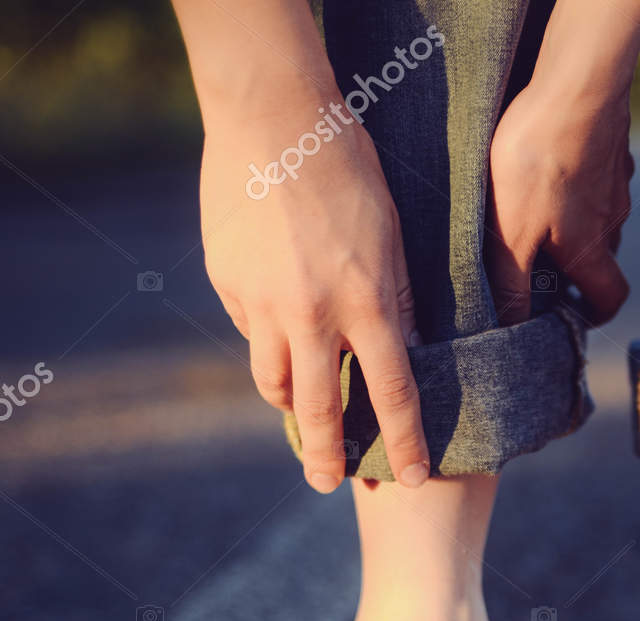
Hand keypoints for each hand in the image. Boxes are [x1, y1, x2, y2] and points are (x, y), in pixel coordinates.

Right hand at [200, 106, 428, 490]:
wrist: (271, 118)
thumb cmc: (348, 168)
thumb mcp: (392, 236)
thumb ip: (396, 297)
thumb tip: (403, 346)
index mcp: (366, 302)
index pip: (393, 392)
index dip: (405, 441)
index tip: (412, 478)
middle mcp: (311, 315)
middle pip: (317, 408)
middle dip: (324, 454)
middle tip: (327, 483)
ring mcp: (261, 303)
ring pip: (271, 377)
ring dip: (288, 403)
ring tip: (298, 416)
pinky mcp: (227, 284)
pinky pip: (250, 329)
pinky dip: (266, 336)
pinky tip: (276, 315)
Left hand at [486, 83, 633, 325]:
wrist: (577, 85)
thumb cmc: (538, 161)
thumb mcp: (512, 234)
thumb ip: (512, 285)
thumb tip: (513, 330)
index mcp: (589, 249)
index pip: (609, 298)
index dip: (594, 313)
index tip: (573, 315)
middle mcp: (611, 221)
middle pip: (601, 257)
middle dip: (575, 266)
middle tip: (538, 260)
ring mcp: (615, 181)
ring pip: (598, 216)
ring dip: (575, 223)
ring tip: (537, 210)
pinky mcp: (611, 146)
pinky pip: (597, 176)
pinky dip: (579, 182)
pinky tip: (552, 165)